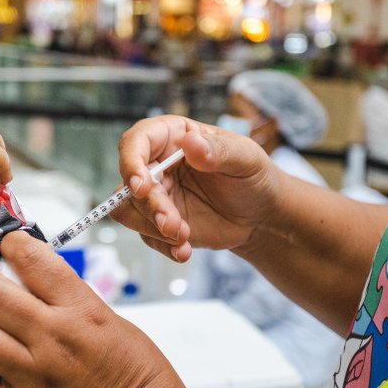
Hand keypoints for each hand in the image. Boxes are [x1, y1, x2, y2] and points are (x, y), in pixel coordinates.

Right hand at [113, 115, 279, 261]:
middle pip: (130, 182)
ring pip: (129, 210)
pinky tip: (184, 250)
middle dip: (150, 206)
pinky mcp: (158, 222)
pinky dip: (163, 246)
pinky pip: (145, 235)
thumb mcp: (245, 158)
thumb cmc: (252, 176)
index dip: (131, 161)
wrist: (259, 215)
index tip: (141, 186)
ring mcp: (156, 194)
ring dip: (152, 228)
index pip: (136, 141)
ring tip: (183, 237)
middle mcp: (157, 164)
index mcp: (173, 137)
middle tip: (173, 225)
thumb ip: (219, 150)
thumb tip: (191, 142)